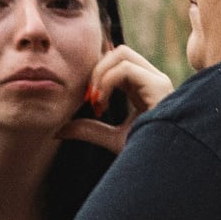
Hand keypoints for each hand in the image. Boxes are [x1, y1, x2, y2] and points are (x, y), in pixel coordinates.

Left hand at [57, 45, 171, 156]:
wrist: (162, 167)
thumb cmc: (145, 155)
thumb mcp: (111, 139)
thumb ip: (89, 130)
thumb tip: (58, 130)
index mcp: (144, 87)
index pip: (117, 61)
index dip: (97, 73)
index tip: (88, 101)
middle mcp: (152, 80)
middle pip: (119, 52)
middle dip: (97, 69)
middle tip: (89, 98)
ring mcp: (158, 81)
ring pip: (122, 53)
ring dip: (100, 74)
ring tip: (96, 101)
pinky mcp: (159, 86)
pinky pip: (125, 69)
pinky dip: (107, 82)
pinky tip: (103, 104)